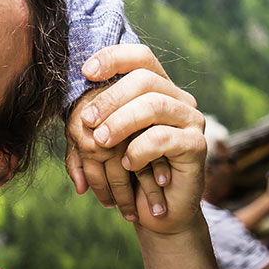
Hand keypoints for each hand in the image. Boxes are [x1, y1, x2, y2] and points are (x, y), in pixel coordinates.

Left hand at [77, 44, 204, 233]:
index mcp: (157, 88)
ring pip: (154, 105)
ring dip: (120, 122)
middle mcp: (178, 98)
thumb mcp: (103, 138)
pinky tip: (128, 163)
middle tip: (86, 121)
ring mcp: (191, 119)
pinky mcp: (197, 145)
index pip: (140, 57)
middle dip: (110, 98)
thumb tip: (72, 86)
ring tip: (101, 141)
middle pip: (144, 79)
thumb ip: (90, 115)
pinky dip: (139, 150)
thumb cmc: (127, 169)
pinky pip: (163, 137)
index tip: (86, 72)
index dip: (113, 58)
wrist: (155, 211)